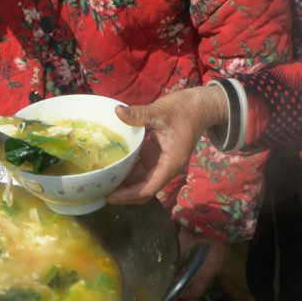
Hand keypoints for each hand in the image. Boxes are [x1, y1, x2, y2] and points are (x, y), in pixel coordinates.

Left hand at [108, 85, 229, 204]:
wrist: (200, 105)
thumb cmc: (184, 109)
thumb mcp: (160, 111)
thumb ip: (138, 114)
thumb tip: (118, 111)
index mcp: (171, 163)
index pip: (148, 188)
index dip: (129, 195)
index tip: (110, 195)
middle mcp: (167, 167)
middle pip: (143, 188)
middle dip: (123, 192)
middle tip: (100, 190)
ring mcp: (162, 161)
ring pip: (141, 179)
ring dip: (125, 182)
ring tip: (103, 181)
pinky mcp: (157, 154)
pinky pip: (141, 167)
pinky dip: (128, 169)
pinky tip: (112, 166)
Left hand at [176, 227, 227, 300]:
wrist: (213, 219)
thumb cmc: (195, 235)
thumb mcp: (181, 249)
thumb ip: (175, 263)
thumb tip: (169, 273)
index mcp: (204, 273)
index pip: (195, 293)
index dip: (185, 294)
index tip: (176, 290)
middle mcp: (213, 271)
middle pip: (201, 285)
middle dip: (189, 284)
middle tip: (177, 280)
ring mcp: (218, 263)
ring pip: (205, 276)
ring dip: (195, 275)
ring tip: (184, 269)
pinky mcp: (220, 255)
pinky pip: (209, 266)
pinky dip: (201, 267)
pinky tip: (194, 258)